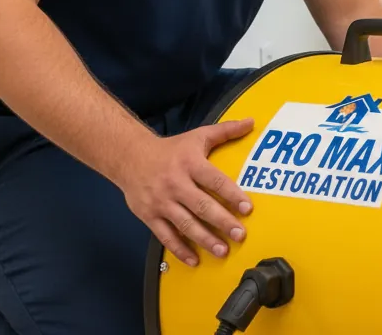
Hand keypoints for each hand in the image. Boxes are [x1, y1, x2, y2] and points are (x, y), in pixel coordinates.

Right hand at [116, 118, 255, 266]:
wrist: (129, 157)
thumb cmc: (171, 149)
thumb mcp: (198, 136)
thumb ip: (226, 131)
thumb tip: (251, 121)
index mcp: (190, 164)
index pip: (214, 181)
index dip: (231, 194)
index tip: (248, 208)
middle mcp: (175, 184)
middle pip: (201, 206)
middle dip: (222, 222)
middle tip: (240, 234)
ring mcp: (161, 202)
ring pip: (185, 224)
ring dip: (205, 240)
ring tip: (223, 251)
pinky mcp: (149, 215)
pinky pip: (165, 236)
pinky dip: (180, 250)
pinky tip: (194, 260)